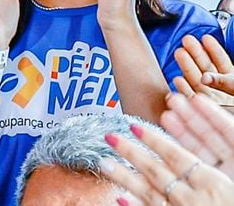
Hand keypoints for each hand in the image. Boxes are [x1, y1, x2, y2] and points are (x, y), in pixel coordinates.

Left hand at [100, 106, 233, 204]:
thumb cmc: (232, 199)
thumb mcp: (227, 184)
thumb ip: (205, 170)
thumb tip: (183, 155)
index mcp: (214, 184)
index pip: (178, 157)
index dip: (155, 140)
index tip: (134, 126)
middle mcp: (195, 199)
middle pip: (157, 172)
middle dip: (132, 153)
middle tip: (109, 136)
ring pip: (149, 193)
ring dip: (124, 177)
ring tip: (103, 163)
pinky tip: (119, 199)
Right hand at [159, 92, 233, 180]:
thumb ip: (230, 132)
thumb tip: (220, 110)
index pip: (228, 129)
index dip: (213, 113)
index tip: (197, 98)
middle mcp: (231, 164)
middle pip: (210, 136)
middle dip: (190, 115)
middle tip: (173, 99)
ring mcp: (217, 175)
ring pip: (197, 149)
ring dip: (180, 129)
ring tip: (165, 114)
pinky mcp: (204, 185)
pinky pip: (190, 165)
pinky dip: (177, 150)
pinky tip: (163, 141)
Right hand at [171, 34, 233, 111]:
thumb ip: (225, 83)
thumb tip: (206, 77)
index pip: (225, 65)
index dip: (214, 51)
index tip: (205, 38)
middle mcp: (225, 95)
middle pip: (209, 71)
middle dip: (197, 55)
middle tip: (186, 41)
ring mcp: (214, 106)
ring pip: (198, 83)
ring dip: (187, 68)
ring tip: (178, 53)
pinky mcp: (205, 118)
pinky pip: (192, 101)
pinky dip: (183, 91)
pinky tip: (176, 80)